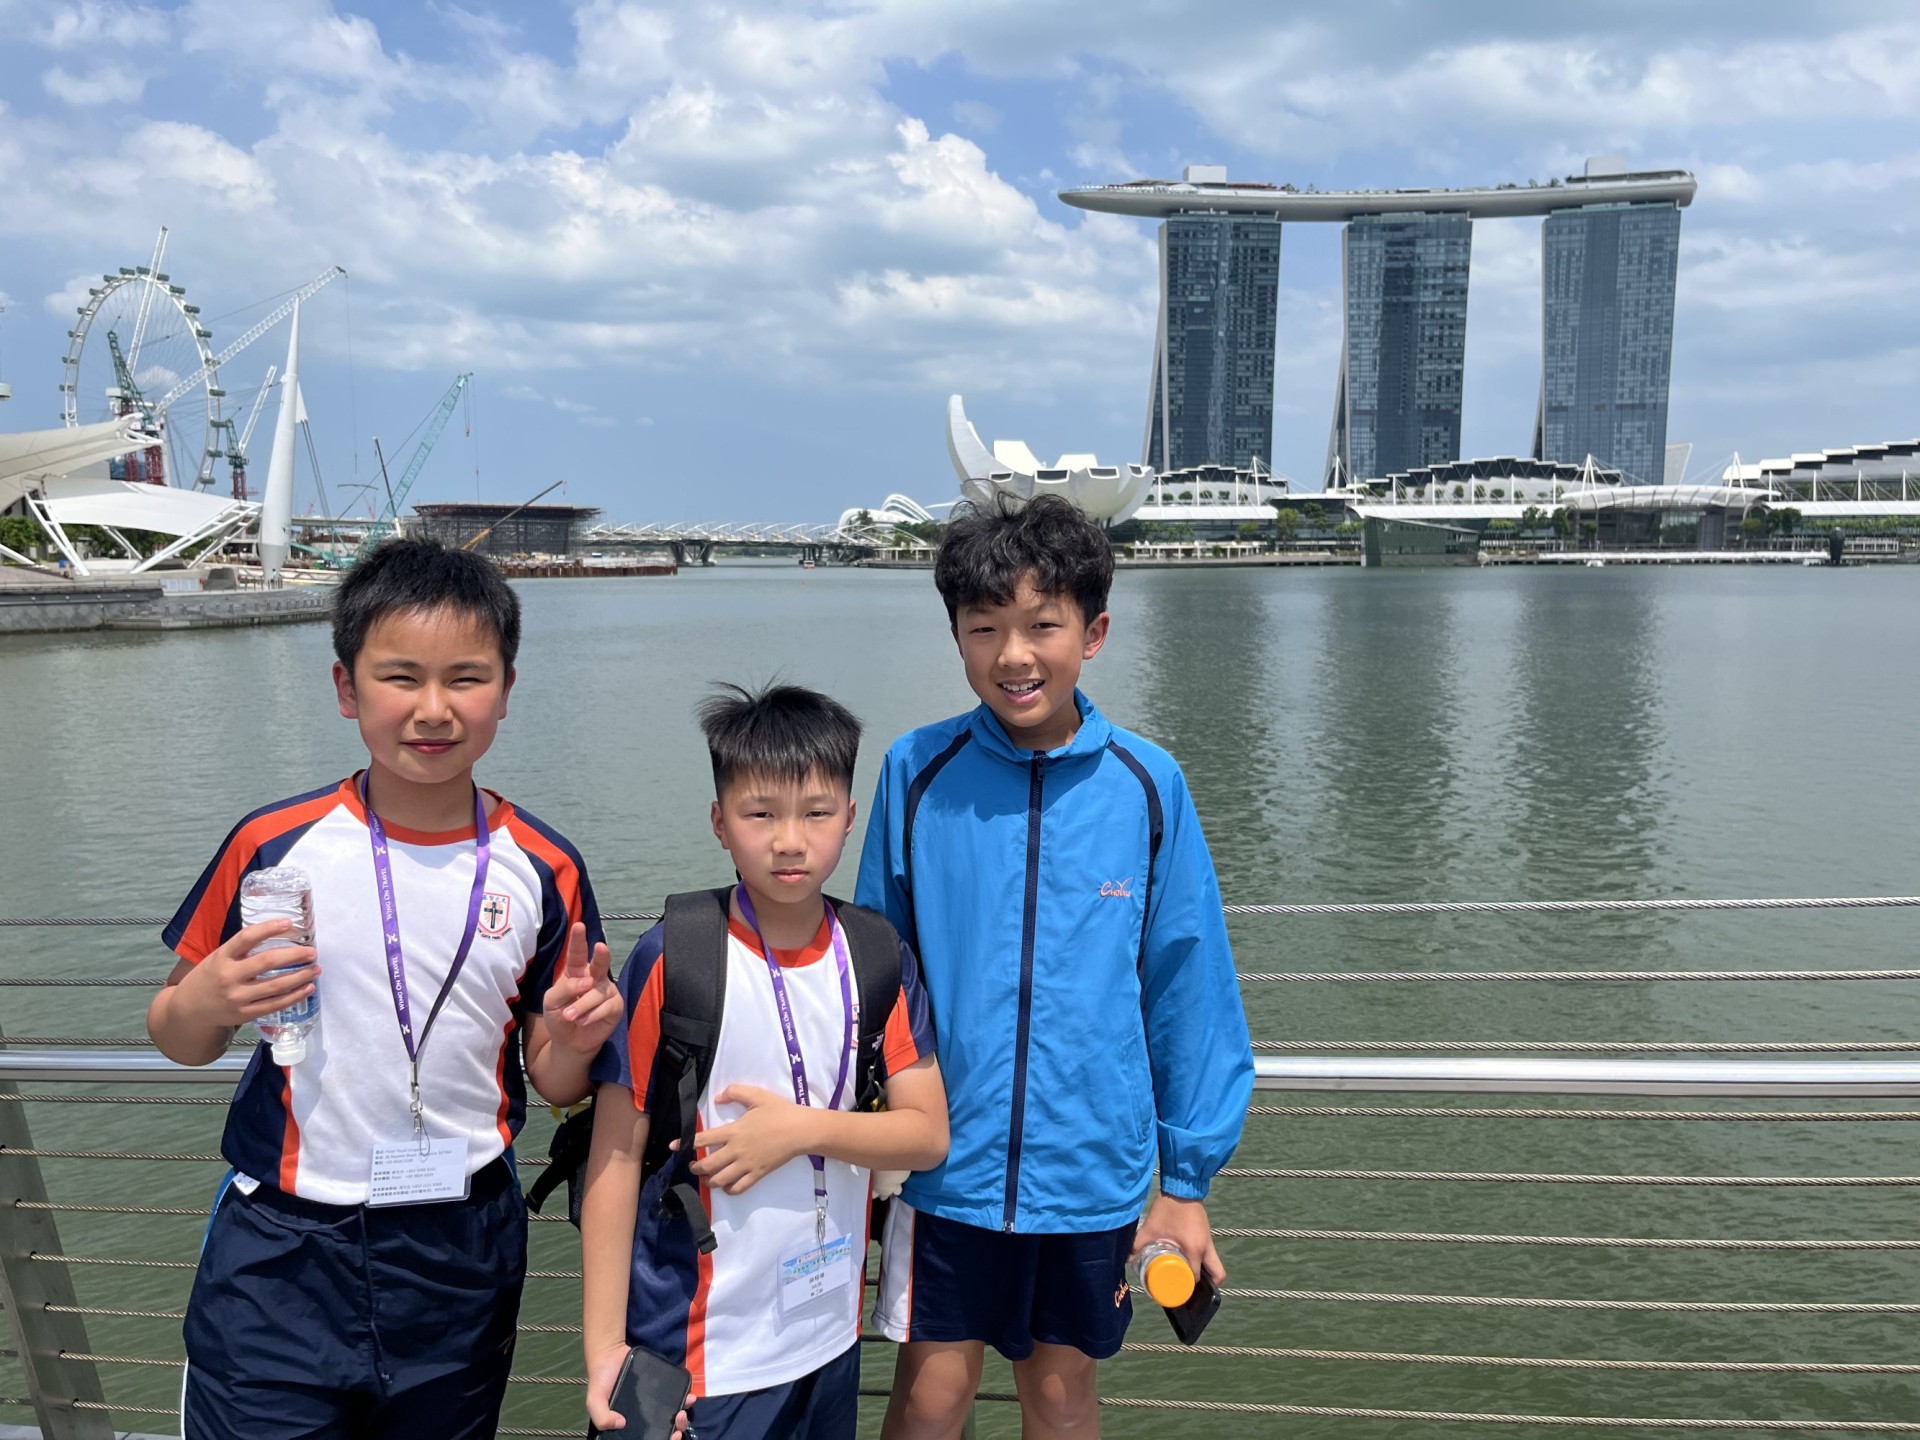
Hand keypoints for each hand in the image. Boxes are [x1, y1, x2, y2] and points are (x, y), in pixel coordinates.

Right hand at [174, 920, 319, 1031]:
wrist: (188, 1010)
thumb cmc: (209, 978)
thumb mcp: (217, 958)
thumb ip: (241, 949)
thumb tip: (277, 933)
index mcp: (222, 957)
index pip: (246, 937)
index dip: (268, 928)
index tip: (288, 923)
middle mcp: (229, 976)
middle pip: (267, 962)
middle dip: (294, 955)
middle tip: (312, 951)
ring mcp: (237, 997)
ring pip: (276, 985)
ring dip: (301, 976)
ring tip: (316, 968)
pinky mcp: (245, 1014)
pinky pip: (275, 1004)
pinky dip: (295, 996)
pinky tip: (308, 988)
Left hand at [544, 923, 621, 1054]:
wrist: (571, 1041)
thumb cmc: (560, 1016)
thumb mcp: (552, 1001)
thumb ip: (565, 988)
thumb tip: (587, 982)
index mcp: (576, 972)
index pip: (577, 953)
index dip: (578, 939)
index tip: (579, 925)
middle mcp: (594, 977)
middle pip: (600, 963)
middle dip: (601, 955)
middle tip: (600, 947)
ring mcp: (606, 990)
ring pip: (596, 992)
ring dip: (581, 1006)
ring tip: (570, 1016)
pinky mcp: (615, 1006)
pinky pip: (605, 1007)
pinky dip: (591, 1015)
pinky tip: (584, 1021)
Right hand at [583, 1343, 692, 1436]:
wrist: (610, 1354)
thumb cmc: (601, 1381)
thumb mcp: (594, 1401)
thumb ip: (601, 1416)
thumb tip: (621, 1424)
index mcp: (632, 1425)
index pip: (650, 1439)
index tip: (671, 1437)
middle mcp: (646, 1417)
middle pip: (666, 1430)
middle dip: (677, 1431)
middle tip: (677, 1426)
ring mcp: (656, 1402)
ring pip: (675, 1416)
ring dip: (683, 1418)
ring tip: (682, 1411)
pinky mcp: (663, 1388)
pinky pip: (678, 1396)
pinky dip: (686, 1399)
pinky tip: (688, 1396)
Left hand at [691, 1084, 809, 1194]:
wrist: (801, 1130)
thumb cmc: (779, 1111)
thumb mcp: (757, 1095)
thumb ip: (735, 1092)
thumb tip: (718, 1097)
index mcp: (734, 1131)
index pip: (703, 1139)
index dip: (685, 1143)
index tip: (673, 1147)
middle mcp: (737, 1150)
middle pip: (707, 1165)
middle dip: (695, 1167)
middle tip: (692, 1165)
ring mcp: (747, 1165)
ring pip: (720, 1180)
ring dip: (709, 1180)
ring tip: (706, 1177)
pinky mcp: (758, 1174)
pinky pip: (739, 1188)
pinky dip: (729, 1190)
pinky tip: (726, 1186)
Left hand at [1134, 1193, 1223, 1284]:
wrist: (1181, 1185)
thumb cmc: (1168, 1207)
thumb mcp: (1151, 1227)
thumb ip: (1137, 1243)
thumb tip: (1126, 1258)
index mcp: (1195, 1249)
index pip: (1197, 1277)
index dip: (1188, 1287)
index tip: (1176, 1291)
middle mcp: (1207, 1247)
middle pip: (1217, 1275)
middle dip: (1208, 1285)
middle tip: (1188, 1287)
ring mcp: (1209, 1240)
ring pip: (1215, 1264)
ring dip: (1206, 1273)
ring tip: (1187, 1277)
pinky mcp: (1207, 1234)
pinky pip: (1210, 1254)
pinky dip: (1203, 1262)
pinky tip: (1187, 1261)